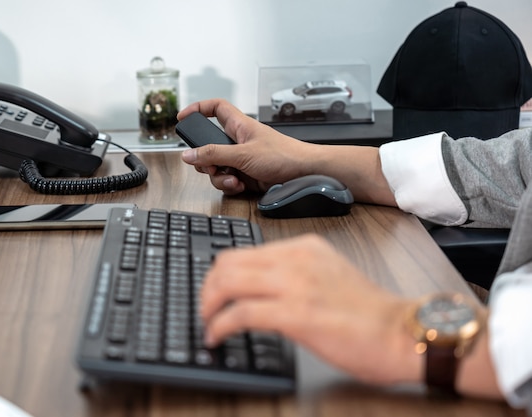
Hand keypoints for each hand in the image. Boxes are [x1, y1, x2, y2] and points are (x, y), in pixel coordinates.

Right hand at [177, 99, 395, 205]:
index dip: (198, 109)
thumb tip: (188, 155)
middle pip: (209, 146)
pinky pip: (228, 180)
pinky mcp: (247, 175)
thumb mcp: (242, 155)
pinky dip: (230, 185)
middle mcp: (239, 141)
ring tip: (233, 180)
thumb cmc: (284, 156)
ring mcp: (242, 159)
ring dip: (220, 176)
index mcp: (239, 125)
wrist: (305, 175)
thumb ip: (213, 155)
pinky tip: (240, 186)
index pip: (215, 108)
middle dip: (206, 160)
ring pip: (217, 167)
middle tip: (209, 167)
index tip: (183, 117)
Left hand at [200, 234, 420, 384]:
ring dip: (208, 305)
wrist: (401, 332)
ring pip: (228, 282)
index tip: (214, 294)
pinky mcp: (295, 313)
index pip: (243, 252)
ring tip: (207, 323)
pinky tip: (217, 337)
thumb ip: (296, 273)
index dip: (220, 275)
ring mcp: (295, 284)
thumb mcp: (328, 275)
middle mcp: (296, 259)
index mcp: (303, 248)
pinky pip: (240, 313)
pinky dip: (220, 325)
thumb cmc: (369, 312)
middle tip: (205, 309)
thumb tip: (259, 288)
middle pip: (228, 264)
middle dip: (207, 289)